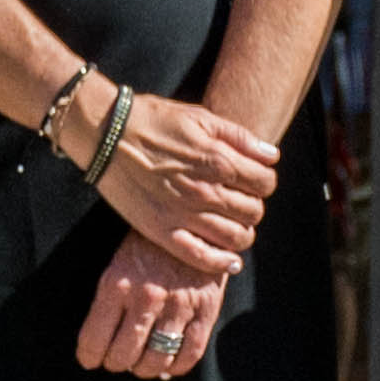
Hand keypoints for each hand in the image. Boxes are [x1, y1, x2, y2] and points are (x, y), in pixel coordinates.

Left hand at [77, 232, 231, 380]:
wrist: (194, 219)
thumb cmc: (148, 244)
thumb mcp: (118, 264)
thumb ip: (110, 302)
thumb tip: (103, 347)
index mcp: (116, 284)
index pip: (94, 339)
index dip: (89, 356)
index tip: (91, 359)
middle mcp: (146, 297)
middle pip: (124, 356)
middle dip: (116, 363)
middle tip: (118, 359)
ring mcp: (179, 304)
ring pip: (156, 360)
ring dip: (145, 368)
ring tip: (142, 363)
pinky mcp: (207, 308)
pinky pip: (190, 353)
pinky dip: (177, 366)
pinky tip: (169, 363)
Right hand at [91, 89, 282, 278]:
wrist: (106, 134)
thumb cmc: (154, 121)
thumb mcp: (201, 117)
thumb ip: (241, 138)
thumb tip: (272, 156)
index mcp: (218, 161)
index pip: (265, 182)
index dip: (265, 181)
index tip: (254, 179)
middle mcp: (205, 192)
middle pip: (254, 211)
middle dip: (253, 205)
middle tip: (240, 199)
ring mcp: (184, 215)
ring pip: (236, 237)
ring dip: (243, 232)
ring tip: (233, 223)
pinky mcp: (162, 232)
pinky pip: (200, 257)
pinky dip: (221, 263)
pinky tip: (230, 261)